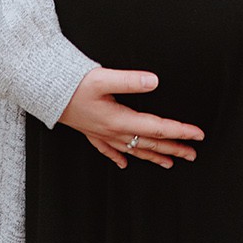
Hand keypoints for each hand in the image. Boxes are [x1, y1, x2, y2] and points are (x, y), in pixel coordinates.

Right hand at [58, 67, 204, 168]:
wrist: (45, 91)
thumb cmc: (74, 84)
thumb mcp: (103, 78)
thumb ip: (130, 81)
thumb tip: (154, 81)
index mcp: (120, 120)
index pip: (157, 128)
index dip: (180, 131)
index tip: (198, 135)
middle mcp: (113, 132)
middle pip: (149, 143)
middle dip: (174, 148)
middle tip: (193, 153)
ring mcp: (102, 134)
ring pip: (134, 149)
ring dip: (154, 155)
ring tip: (170, 162)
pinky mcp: (91, 131)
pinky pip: (109, 150)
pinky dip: (120, 156)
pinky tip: (125, 163)